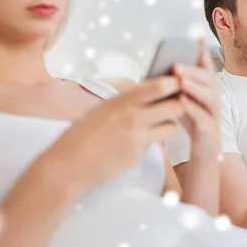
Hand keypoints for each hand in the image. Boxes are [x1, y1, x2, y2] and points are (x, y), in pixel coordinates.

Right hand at [46, 76, 184, 192]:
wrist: (68, 164)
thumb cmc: (81, 135)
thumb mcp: (102, 109)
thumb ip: (125, 101)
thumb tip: (145, 91)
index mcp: (122, 100)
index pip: (158, 86)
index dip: (173, 83)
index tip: (179, 82)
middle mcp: (132, 117)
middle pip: (174, 106)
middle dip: (179, 105)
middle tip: (176, 105)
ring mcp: (137, 137)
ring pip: (171, 127)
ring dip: (168, 125)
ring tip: (158, 124)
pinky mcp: (138, 155)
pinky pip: (156, 144)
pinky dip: (152, 141)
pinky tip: (139, 141)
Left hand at [172, 38, 220, 154]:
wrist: (204, 151)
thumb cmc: (193, 122)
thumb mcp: (184, 100)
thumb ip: (177, 86)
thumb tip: (159, 70)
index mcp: (207, 88)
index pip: (206, 67)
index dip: (203, 52)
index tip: (197, 36)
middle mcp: (214, 97)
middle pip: (207, 79)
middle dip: (192, 70)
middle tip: (175, 65)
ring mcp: (214, 112)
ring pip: (208, 96)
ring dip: (193, 86)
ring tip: (180, 80)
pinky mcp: (210, 128)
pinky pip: (203, 116)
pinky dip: (192, 108)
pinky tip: (181, 102)